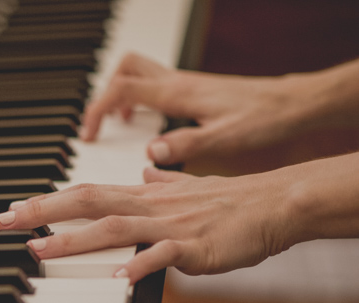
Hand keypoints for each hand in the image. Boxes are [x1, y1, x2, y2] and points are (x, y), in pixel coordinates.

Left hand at [0, 154, 358, 282]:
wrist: (275, 204)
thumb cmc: (231, 201)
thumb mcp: (188, 188)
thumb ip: (162, 182)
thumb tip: (145, 171)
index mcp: (144, 195)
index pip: (85, 193)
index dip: (47, 201)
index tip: (14, 210)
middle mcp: (149, 206)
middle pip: (87, 203)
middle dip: (43, 212)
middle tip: (6, 222)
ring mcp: (170, 226)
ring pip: (114, 227)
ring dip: (75, 239)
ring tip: (41, 250)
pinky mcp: (194, 248)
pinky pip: (164, 255)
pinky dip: (141, 264)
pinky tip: (119, 277)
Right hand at [80, 53, 354, 165]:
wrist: (292, 105)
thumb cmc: (263, 120)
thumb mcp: (224, 139)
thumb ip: (184, 145)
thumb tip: (149, 154)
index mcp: (178, 93)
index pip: (121, 88)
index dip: (97, 110)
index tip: (88, 135)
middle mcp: (177, 83)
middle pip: (124, 70)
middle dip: (102, 94)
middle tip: (96, 125)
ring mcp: (184, 84)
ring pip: (136, 73)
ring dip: (118, 94)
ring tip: (114, 125)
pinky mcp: (192, 91)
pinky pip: (152, 86)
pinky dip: (137, 100)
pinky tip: (145, 125)